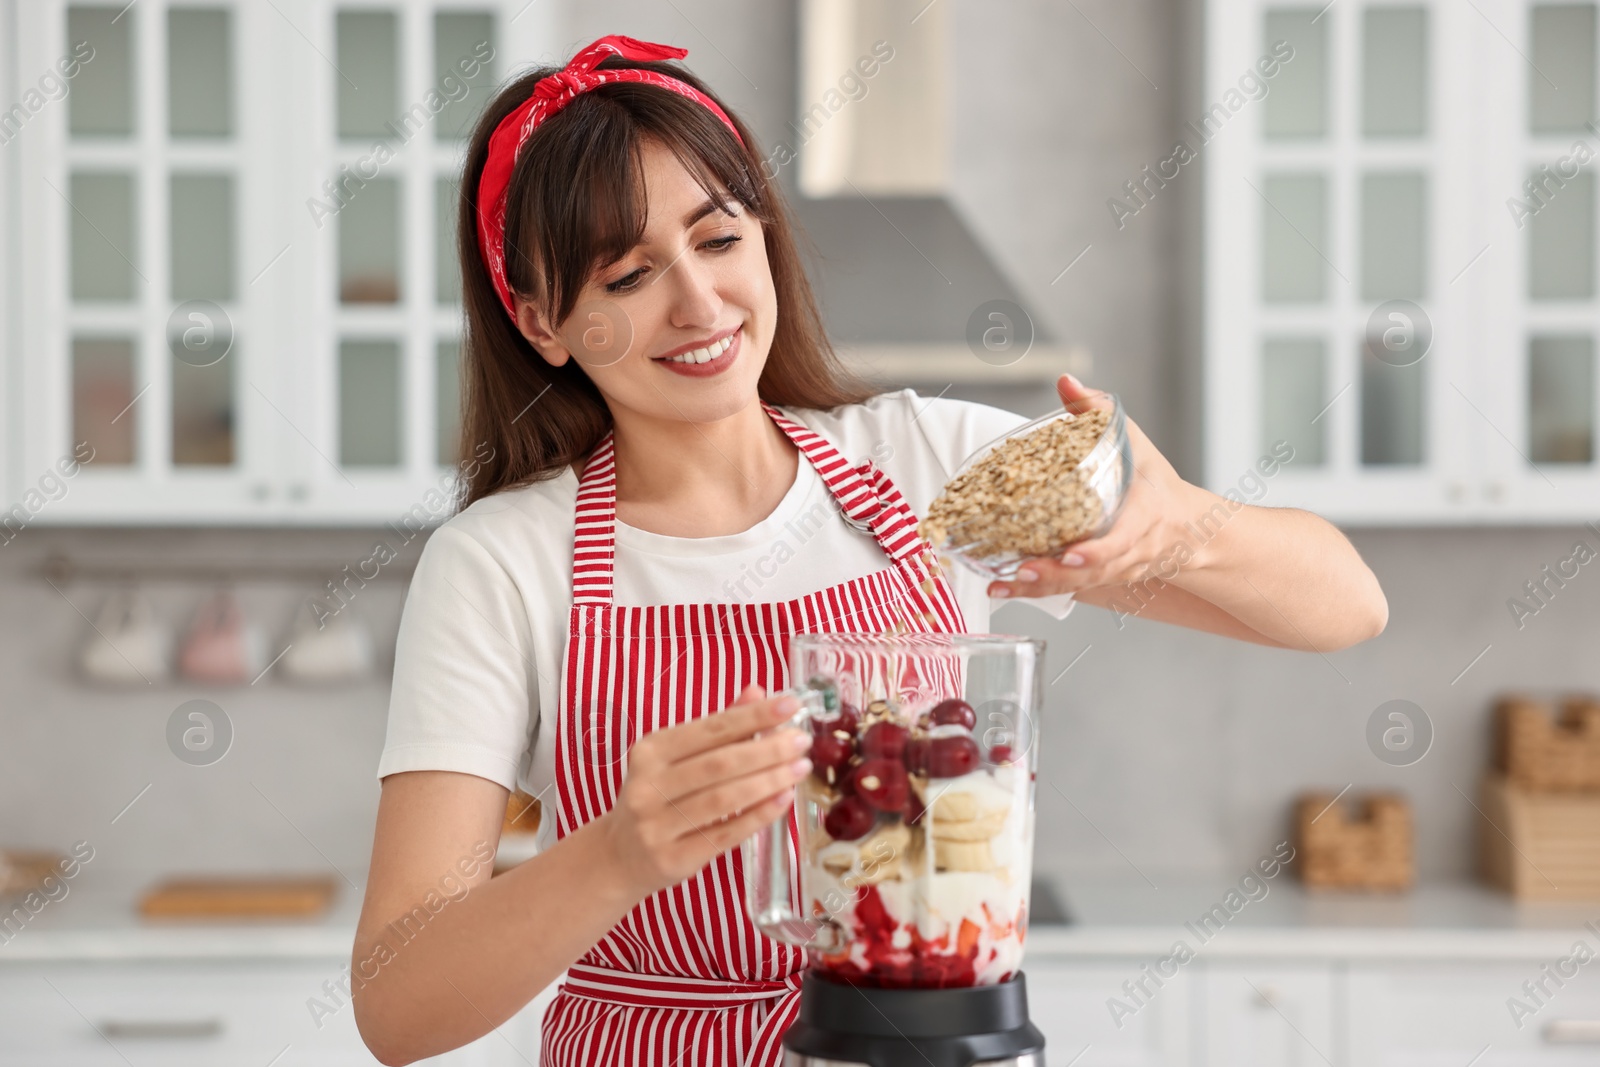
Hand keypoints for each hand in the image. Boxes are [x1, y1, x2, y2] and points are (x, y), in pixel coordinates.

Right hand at [598, 685, 811, 899]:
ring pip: (724, 799)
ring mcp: (658, 825)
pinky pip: (725, 834)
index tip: (790, 705)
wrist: (619, 856)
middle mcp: (648, 786)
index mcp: (650, 751)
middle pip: (720, 764)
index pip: (710, 728)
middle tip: (802, 742)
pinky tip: (782, 801)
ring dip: (768, 782)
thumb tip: (756, 692)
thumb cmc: (657, 797)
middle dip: (768, 750)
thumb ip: (717, 727)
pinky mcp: (673, 858)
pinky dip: (758, 816)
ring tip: (799, 769)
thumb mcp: (674, 757)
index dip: (753, 716)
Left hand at [988, 374, 1206, 600]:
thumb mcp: (1134, 443)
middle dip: (1057, 575)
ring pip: (1078, 586)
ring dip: (1040, 588)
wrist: (1188, 529)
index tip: (1072, 553)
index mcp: (1145, 517)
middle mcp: (1132, 551)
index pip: (1123, 540)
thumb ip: (1098, 412)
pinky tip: (1004, 588)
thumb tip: (1067, 382)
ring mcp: (1118, 571)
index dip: (1098, 552)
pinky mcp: (1103, 581)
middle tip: (1023, 571)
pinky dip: (1037, 593)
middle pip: (1093, 571)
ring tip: (1002, 584)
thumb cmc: (1156, 483)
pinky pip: (1070, 591)